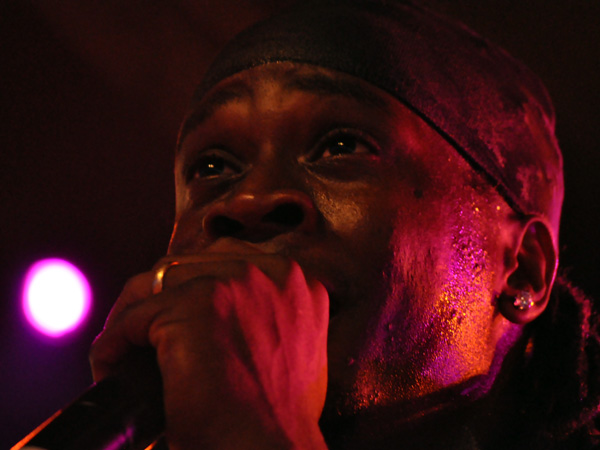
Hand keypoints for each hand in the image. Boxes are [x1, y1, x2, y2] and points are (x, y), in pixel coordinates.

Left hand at [89, 245, 328, 448]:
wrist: (268, 448)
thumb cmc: (280, 413)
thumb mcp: (290, 346)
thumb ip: (264, 313)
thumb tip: (224, 314)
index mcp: (295, 279)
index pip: (225, 260)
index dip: (193, 288)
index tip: (176, 318)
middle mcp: (267, 270)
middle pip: (188, 265)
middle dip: (160, 298)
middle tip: (145, 336)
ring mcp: (231, 284)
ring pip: (156, 285)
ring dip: (135, 319)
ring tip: (124, 354)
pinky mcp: (192, 306)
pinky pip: (133, 318)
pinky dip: (114, 345)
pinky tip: (113, 368)